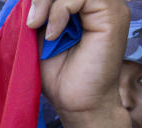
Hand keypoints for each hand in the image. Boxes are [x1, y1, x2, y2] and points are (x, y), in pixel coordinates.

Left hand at [30, 0, 128, 117]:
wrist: (76, 102)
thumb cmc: (59, 74)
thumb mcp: (41, 35)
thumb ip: (39, 11)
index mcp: (84, 5)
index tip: (28, 20)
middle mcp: (99, 2)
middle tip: (31, 23)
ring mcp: (109, 6)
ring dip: (49, 2)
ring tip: (38, 27)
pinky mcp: (113, 15)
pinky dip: (61, 11)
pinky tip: (55, 34)